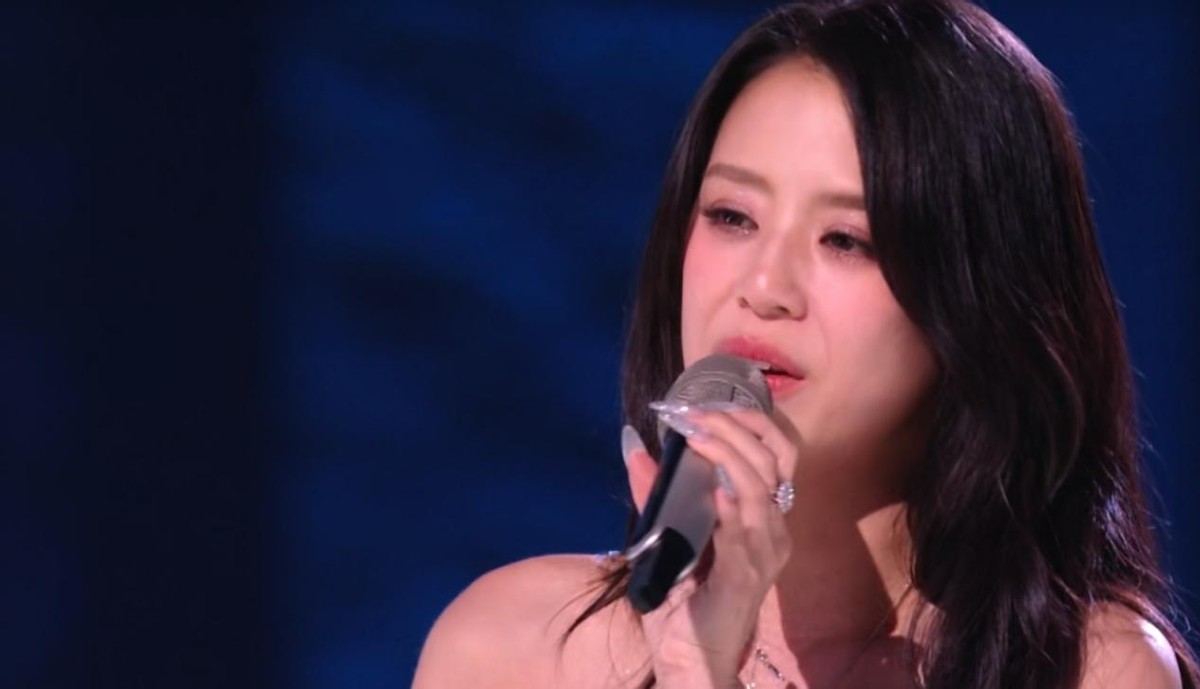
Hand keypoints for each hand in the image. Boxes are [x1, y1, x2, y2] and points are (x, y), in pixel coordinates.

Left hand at [623, 407, 798, 687]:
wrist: (690, 660)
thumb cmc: (685, 603)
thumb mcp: (666, 537)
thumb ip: (654, 495)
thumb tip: (635, 449)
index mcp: (760, 518)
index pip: (775, 454)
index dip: (748, 422)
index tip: (709, 405)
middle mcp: (772, 530)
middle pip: (775, 458)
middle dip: (738, 427)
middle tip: (699, 413)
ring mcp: (765, 551)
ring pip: (761, 484)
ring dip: (728, 453)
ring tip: (698, 435)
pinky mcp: (748, 573)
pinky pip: (747, 526)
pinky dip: (730, 499)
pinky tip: (711, 485)